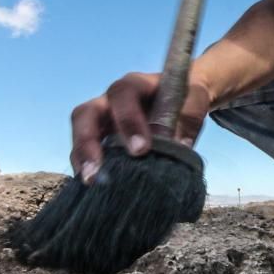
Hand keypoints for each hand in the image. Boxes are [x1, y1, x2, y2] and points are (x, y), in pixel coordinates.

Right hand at [69, 72, 211, 183]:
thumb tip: (178, 146)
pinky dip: (88, 170)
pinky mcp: (101, 141)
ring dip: (82, 160)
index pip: (123, 94)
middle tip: (97, 172)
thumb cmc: (184, 97)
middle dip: (88, 143)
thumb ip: (188, 117)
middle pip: (85, 114)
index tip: (141, 149)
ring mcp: (102, 121)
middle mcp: (110, 101)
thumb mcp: (194, 99)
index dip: (127, 120)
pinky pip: (84, 154)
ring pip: (80, 136)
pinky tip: (95, 189)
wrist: (181, 98)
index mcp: (134, 85)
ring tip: (90, 183)